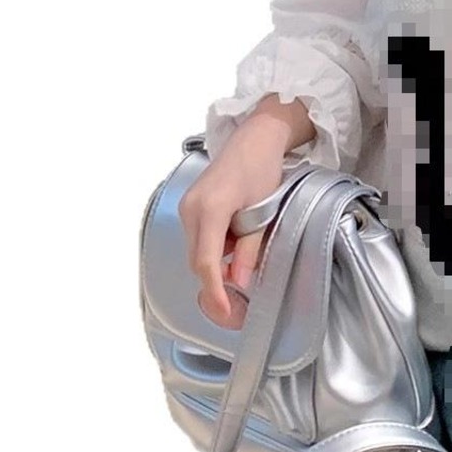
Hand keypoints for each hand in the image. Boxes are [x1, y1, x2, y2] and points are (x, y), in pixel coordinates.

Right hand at [177, 125, 289, 326]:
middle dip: (217, 280)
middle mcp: (192, 208)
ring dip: (217, 261)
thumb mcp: (263, 212)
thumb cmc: (262, 169)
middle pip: (198, 259)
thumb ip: (249, 248)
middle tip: (239, 300)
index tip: (225, 312)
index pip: (206, 262)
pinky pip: (198, 237)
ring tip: (245, 255)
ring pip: (197, 250)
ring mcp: (187, 206)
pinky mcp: (190, 205)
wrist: (254, 139)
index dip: (214, 291)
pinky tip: (236, 237)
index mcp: (211, 208)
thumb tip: (239, 281)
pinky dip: (215, 246)